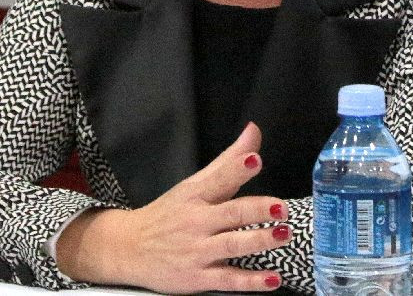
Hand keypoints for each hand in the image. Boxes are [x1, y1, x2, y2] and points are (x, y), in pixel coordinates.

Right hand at [55, 122, 290, 292]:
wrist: (129, 249)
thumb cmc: (167, 215)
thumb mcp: (194, 185)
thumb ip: (229, 161)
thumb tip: (253, 133)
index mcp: (196, 195)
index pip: (219, 177)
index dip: (237, 167)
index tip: (255, 160)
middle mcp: (197, 222)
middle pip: (231, 213)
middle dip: (258, 210)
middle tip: (281, 208)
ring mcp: (198, 251)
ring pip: (232, 245)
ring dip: (260, 240)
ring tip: (283, 234)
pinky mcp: (198, 278)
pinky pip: (228, 279)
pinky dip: (251, 281)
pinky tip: (272, 279)